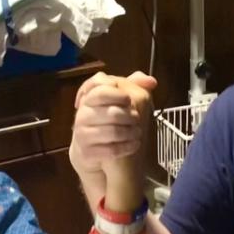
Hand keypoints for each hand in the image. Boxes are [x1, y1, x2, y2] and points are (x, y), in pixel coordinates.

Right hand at [69, 71, 156, 201]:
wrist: (91, 148)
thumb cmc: (107, 119)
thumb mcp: (117, 99)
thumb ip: (133, 84)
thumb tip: (151, 81)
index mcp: (88, 99)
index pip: (101, 91)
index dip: (120, 95)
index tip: (129, 100)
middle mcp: (82, 115)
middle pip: (112, 113)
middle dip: (131, 117)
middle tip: (137, 118)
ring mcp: (82, 134)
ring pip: (113, 132)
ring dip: (131, 132)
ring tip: (137, 132)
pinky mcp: (86, 153)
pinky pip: (112, 150)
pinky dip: (128, 147)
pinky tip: (134, 144)